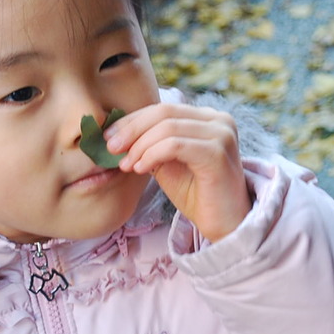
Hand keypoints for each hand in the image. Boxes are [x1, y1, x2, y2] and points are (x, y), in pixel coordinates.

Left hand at [104, 103, 249, 242]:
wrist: (226, 224)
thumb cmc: (197, 194)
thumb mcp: (168, 163)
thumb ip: (150, 144)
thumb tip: (115, 135)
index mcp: (207, 118)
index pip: (162, 109)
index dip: (131, 120)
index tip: (107, 136)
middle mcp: (218, 119)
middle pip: (163, 112)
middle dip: (131, 129)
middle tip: (110, 148)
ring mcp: (221, 134)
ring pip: (167, 127)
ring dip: (139, 146)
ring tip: (125, 165)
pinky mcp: (218, 153)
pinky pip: (175, 145)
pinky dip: (152, 154)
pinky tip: (140, 168)